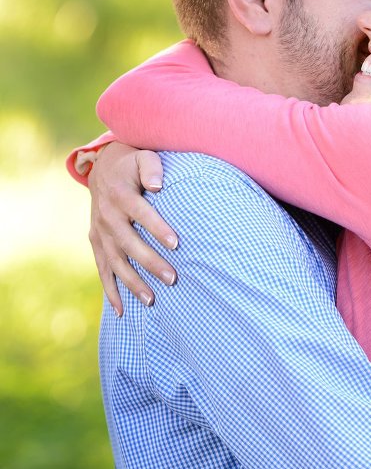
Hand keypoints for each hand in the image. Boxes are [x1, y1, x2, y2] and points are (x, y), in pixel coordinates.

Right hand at [88, 142, 178, 314]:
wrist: (103, 167)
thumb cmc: (132, 163)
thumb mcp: (143, 156)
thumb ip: (152, 167)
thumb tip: (158, 185)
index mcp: (121, 195)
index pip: (141, 213)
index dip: (157, 228)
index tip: (176, 243)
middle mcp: (108, 216)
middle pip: (129, 243)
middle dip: (150, 262)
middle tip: (172, 279)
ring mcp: (100, 232)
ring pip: (116, 262)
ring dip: (132, 283)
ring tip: (152, 301)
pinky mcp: (96, 242)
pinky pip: (102, 270)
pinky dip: (110, 291)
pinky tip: (121, 311)